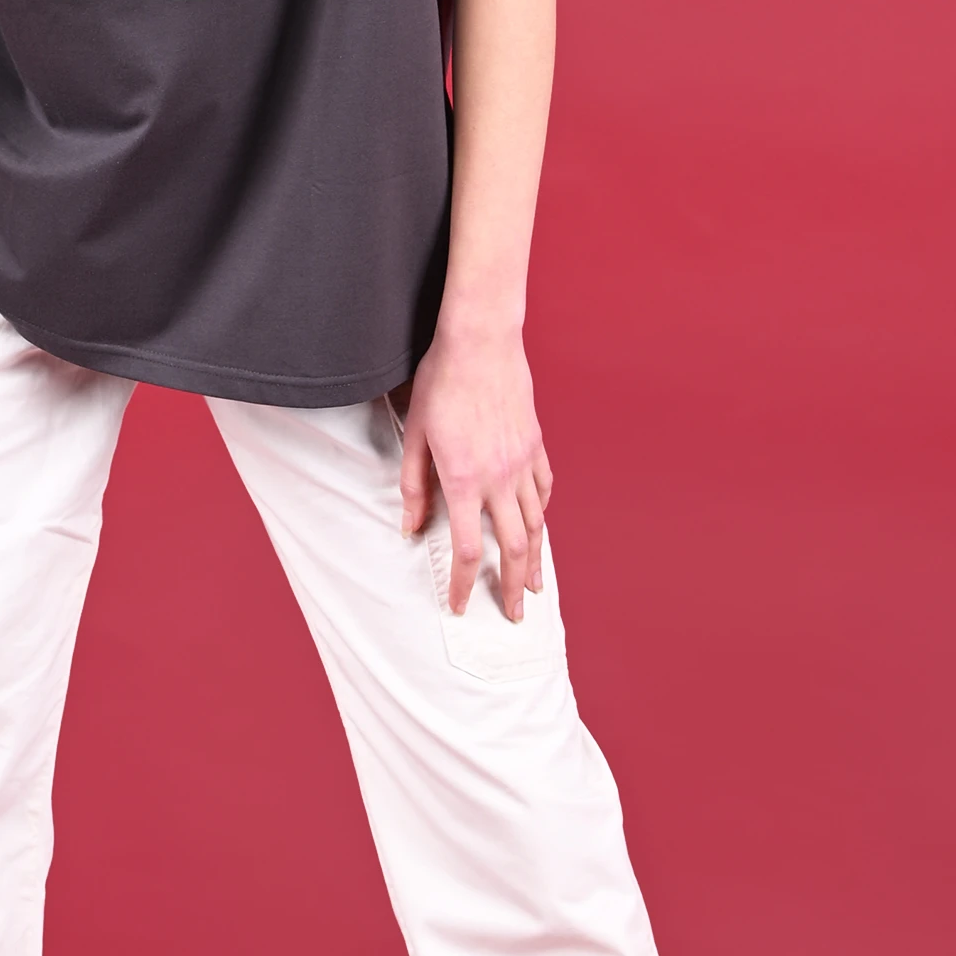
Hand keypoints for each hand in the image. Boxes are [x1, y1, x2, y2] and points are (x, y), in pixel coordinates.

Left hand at [399, 322, 551, 620]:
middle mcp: (499, 478)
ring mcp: (522, 462)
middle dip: (512, 587)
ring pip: (536, 523)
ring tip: (536, 586)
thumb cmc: (442, 383)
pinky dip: (543, 513)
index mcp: (464, 481)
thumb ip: (414, 488)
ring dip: (537, 560)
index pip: (467, 549)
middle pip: (513, 548)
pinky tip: (540, 526)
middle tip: (513, 614)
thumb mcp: (415, 437)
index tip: (460, 606)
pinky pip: (544, 488)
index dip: (463, 585)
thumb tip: (411, 530)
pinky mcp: (535, 444)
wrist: (480, 341)